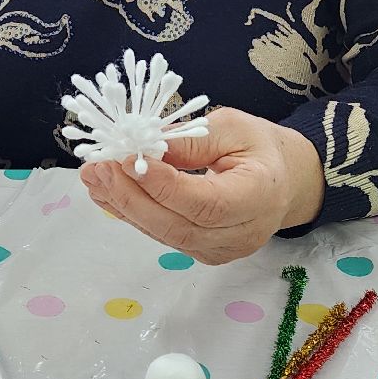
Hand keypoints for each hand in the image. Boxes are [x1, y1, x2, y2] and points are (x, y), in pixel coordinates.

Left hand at [81, 107, 325, 264]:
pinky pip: (163, 235)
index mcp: (258, 197)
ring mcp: (220, 250)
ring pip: (165, 235)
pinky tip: (107, 192)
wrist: (284, 180)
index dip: (162, 186)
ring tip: (93, 177)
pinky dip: (133, 213)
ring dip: (124, 206)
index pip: (204, 203)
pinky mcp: (202, 252)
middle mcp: (240, 234)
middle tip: (99, 168)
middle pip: (178, 227)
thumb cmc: (259, 147)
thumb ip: (191, 140)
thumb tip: (145, 146)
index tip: (127, 160)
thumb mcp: (232, 127)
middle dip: (132, 198)